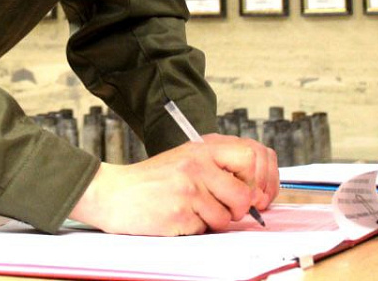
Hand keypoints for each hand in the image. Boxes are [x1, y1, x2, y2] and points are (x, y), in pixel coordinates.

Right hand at [69, 134, 277, 235]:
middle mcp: (197, 164)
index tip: (258, 194)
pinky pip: (205, 229)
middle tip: (226, 209)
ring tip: (192, 210)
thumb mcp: (187, 159)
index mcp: (203, 147)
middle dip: (241, 209)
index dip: (263, 178)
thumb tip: (259, 189)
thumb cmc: (154, 180)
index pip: (253, 154)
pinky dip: (196, 228)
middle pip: (245, 193)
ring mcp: (188, 189)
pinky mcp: (179, 213)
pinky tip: (178, 217)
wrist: (114, 193)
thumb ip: (219, 166)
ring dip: (214, 221)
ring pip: (227, 217)